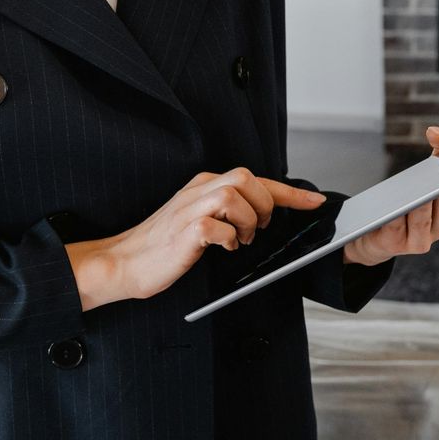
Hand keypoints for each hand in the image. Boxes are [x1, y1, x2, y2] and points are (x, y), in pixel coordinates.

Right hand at [68, 167, 326, 308]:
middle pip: (248, 177)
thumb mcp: (198, 222)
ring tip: (239, 240)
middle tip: (259, 229)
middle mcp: (199, 191)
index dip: (290, 191)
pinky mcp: (185, 230)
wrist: (124, 262)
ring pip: (236, 195)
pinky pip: (219, 225)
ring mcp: (191, 209)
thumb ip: (225, 212)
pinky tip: (223, 248)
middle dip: (265, 204)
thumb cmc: (162, 247)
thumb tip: (262, 216)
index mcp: (204, 186)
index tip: (315, 201)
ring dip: (248, 221)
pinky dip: (229, 239)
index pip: (256, 179)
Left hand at [342, 125, 438, 266]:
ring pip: (422, 219)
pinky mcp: (395, 244)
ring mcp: (418, 240)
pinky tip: (392, 203)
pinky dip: (395, 215)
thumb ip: (435, 158)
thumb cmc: (402, 204)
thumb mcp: (421, 181)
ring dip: (421, 202)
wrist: (374, 236)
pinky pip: (396, 227)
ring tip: (419, 186)